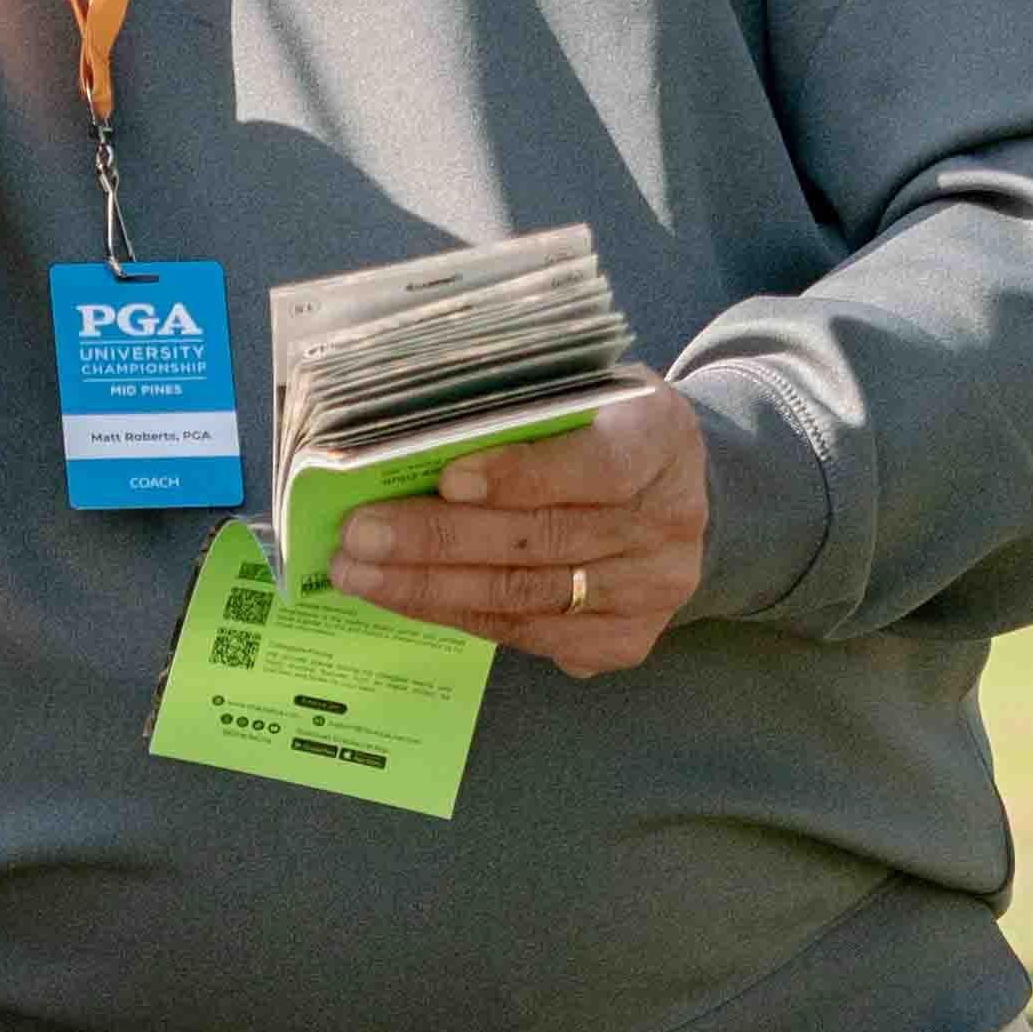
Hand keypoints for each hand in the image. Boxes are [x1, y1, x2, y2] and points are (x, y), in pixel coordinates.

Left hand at [333, 377, 709, 677]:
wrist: (673, 490)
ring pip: (526, 597)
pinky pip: (528, 635)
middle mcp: (669, 521)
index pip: (598, 467)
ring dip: (430, 588)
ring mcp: (652, 590)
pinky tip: (404, 599)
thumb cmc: (599, 427)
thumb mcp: (582, 392)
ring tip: (358, 573)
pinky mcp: (627, 639)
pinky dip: (458, 615)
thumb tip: (413, 439)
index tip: (447, 479)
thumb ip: (522, 411)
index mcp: (661, 438)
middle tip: (359, 535)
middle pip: (543, 541)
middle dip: (438, 541)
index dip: (522, 476)